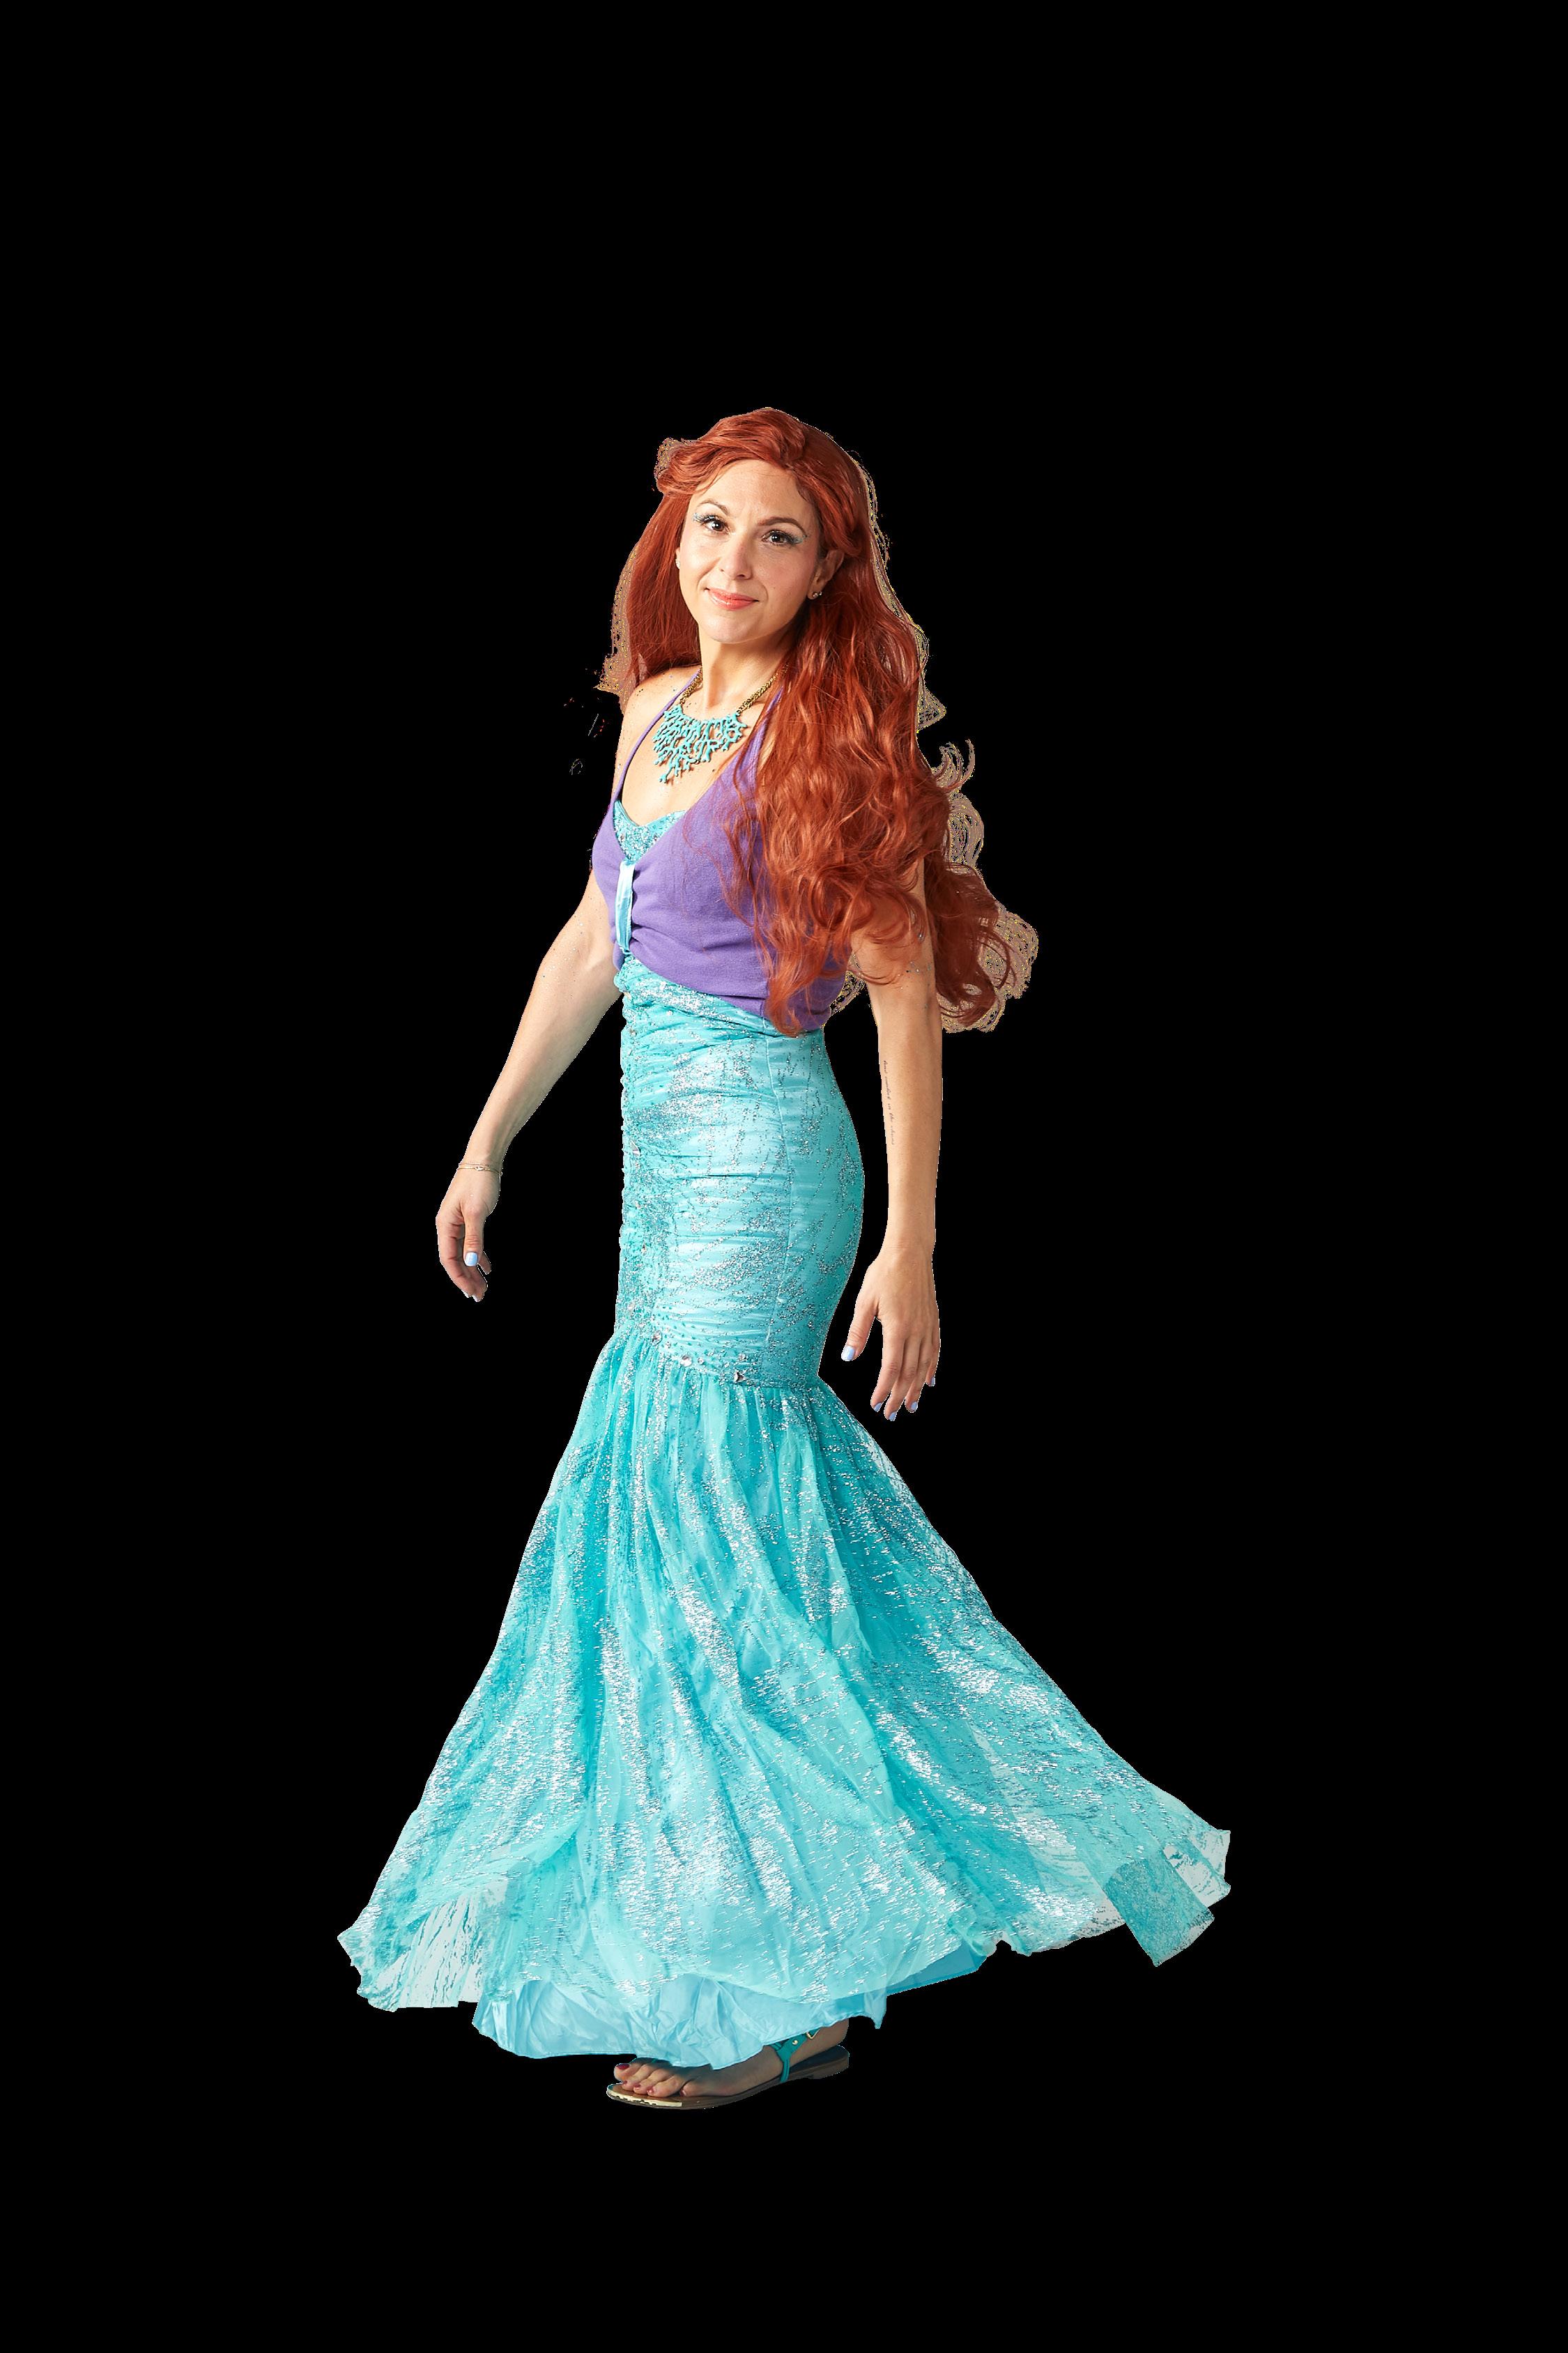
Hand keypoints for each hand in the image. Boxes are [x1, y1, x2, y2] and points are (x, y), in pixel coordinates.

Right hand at [436, 1166, 498, 1300]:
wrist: (483, 1160)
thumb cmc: (478, 1183)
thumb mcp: (476, 1213)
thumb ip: (474, 1239)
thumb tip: (472, 1263)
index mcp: (445, 1225)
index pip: (448, 1259)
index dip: (459, 1277)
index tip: (471, 1292)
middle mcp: (448, 1227)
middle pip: (455, 1259)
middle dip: (467, 1278)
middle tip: (479, 1295)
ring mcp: (457, 1224)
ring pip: (464, 1254)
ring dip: (473, 1271)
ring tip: (484, 1287)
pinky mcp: (467, 1220)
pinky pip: (471, 1244)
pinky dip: (479, 1256)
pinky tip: (487, 1268)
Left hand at [840, 1241, 938, 1418]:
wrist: (909, 1253)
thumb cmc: (884, 1274)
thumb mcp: (864, 1301)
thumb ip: (858, 1331)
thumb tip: (848, 1358)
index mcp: (897, 1328)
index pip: (890, 1369)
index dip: (884, 1390)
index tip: (876, 1404)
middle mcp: (915, 1331)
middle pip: (909, 1373)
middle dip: (900, 1396)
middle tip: (892, 1415)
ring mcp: (927, 1327)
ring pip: (924, 1366)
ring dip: (917, 1388)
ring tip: (911, 1405)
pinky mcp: (933, 1321)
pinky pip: (935, 1351)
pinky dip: (932, 1369)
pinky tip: (929, 1381)